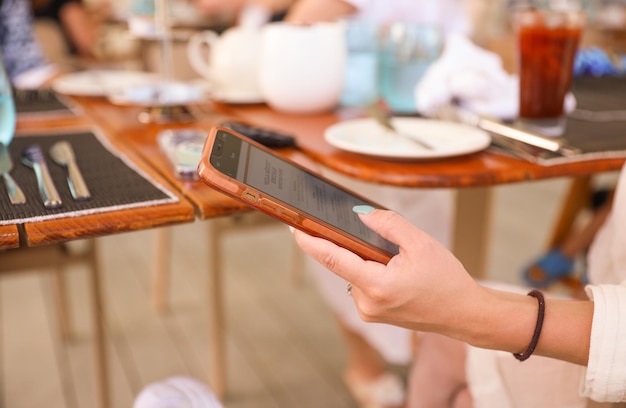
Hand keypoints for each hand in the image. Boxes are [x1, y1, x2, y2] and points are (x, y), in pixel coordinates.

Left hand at [292, 209, 485, 338]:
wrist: (464, 314)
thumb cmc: (447, 281)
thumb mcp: (421, 244)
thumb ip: (388, 225)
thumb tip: (361, 215)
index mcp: (377, 286)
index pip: (333, 258)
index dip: (310, 241)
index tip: (294, 226)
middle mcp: (367, 303)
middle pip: (344, 263)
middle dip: (352, 244)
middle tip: (373, 234)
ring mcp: (369, 312)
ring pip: (354, 273)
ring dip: (365, 259)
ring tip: (398, 259)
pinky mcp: (373, 314)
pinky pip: (362, 283)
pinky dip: (371, 270)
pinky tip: (394, 270)